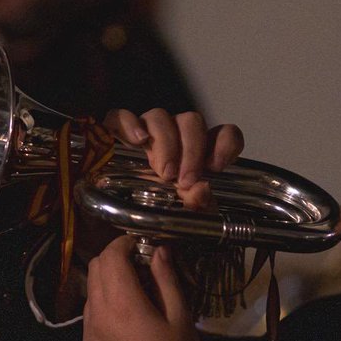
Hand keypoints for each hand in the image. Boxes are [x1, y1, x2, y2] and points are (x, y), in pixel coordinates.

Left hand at [83, 235, 206, 340]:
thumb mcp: (182, 319)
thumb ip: (167, 280)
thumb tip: (158, 252)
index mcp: (122, 304)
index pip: (110, 257)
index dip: (124, 244)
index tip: (142, 245)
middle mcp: (97, 317)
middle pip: (94, 271)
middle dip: (114, 261)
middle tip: (141, 267)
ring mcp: (87, 339)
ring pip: (90, 297)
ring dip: (109, 286)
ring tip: (137, 297)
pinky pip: (91, 323)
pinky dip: (105, 312)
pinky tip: (128, 326)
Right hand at [104, 108, 243, 211]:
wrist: (115, 224)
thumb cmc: (157, 216)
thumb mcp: (183, 216)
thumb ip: (198, 204)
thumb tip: (201, 190)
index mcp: (199, 155)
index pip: (224, 134)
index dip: (225, 143)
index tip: (216, 166)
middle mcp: (176, 137)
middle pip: (191, 121)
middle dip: (192, 150)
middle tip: (185, 179)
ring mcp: (146, 133)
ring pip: (159, 116)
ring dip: (165, 143)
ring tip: (163, 173)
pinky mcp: (116, 134)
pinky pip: (120, 116)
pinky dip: (129, 124)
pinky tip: (137, 141)